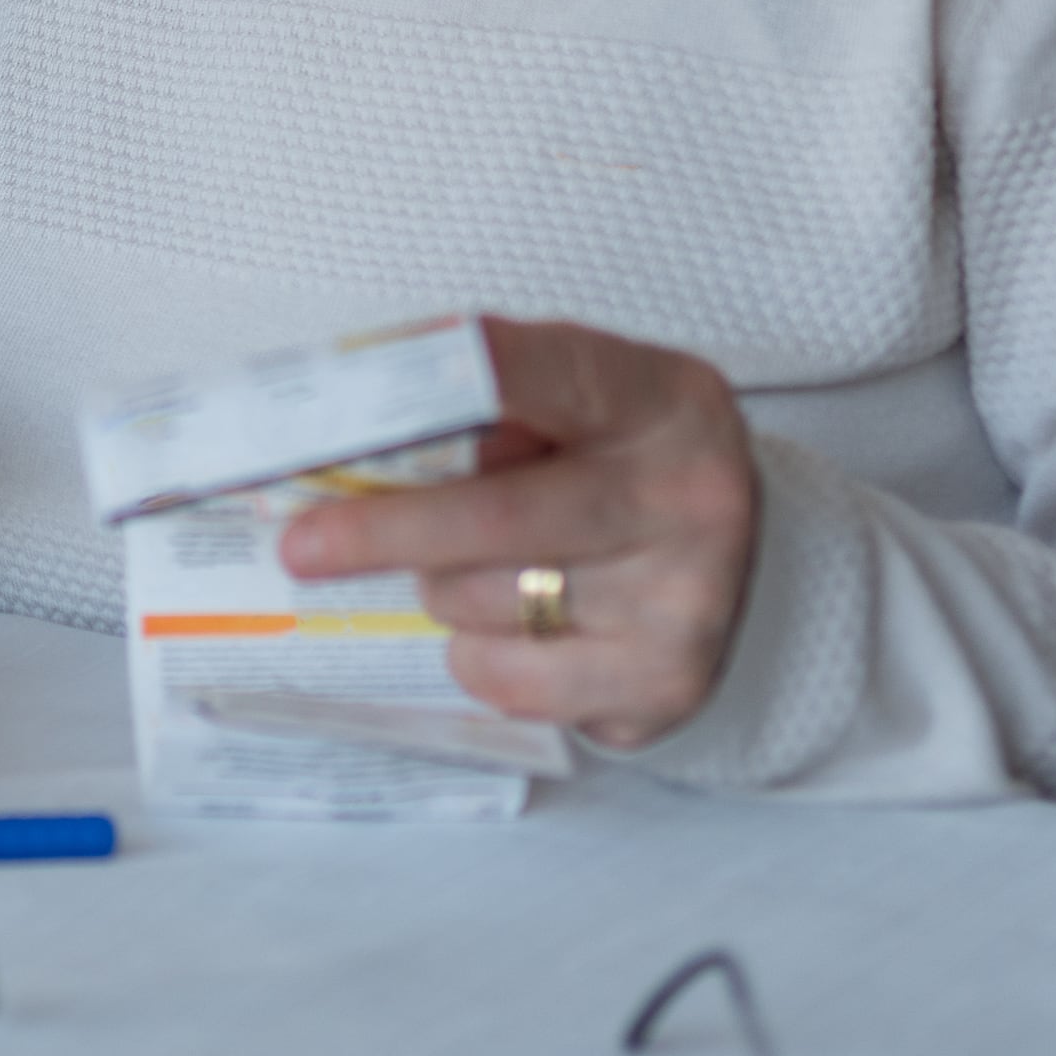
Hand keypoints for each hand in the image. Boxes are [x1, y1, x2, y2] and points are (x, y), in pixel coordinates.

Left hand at [273, 316, 760, 750]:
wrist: (754, 573)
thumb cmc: (622, 468)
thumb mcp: (584, 405)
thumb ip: (486, 402)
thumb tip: (340, 426)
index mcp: (661, 396)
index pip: (535, 371)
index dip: (441, 381)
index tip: (353, 404)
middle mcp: (688, 494)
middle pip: (498, 516)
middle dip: (383, 531)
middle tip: (300, 546)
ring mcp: (684, 599)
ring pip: (483, 600)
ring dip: (441, 587)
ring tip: (469, 567)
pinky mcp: (662, 684)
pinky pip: (506, 677)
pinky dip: (478, 654)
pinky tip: (512, 625)